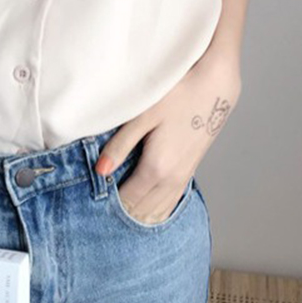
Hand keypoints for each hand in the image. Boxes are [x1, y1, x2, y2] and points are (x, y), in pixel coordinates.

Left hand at [95, 53, 241, 223]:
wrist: (214, 87)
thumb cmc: (177, 95)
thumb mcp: (143, 116)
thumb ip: (120, 145)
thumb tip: (99, 171)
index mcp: (156, 168)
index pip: (125, 202)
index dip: (105, 206)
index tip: (88, 203)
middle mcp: (171, 180)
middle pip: (140, 213)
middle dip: (118, 215)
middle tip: (96, 209)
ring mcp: (182, 179)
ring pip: (156, 213)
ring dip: (136, 215)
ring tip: (114, 212)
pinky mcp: (188, 173)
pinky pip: (169, 205)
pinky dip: (153, 211)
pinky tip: (143, 211)